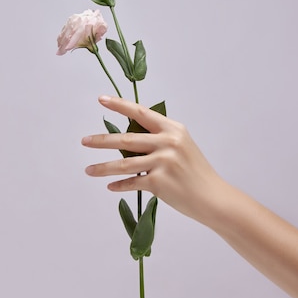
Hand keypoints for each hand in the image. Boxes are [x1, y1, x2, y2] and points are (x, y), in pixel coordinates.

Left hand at [81, 95, 223, 225]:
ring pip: (123, 164)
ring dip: (102, 168)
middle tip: (84, 141)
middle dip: (101, 141)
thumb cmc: (196, 172)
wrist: (213, 197)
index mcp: (173, 129)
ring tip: (88, 169)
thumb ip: (159, 138)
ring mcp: (163, 162)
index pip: (141, 113)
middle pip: (126, 140)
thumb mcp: (182, 146)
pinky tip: (110, 186)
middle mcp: (168, 142)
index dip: (119, 105)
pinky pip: (132, 183)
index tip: (101, 99)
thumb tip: (129, 139)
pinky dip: (119, 186)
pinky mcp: (159, 182)